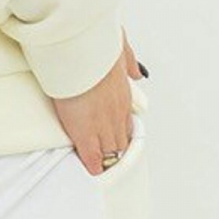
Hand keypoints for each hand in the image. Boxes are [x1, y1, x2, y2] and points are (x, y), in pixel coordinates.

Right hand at [52, 30, 147, 175]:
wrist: (80, 53)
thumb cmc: (94, 47)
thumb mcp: (120, 48)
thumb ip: (129, 61)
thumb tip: (138, 72)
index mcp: (123, 94)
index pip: (125, 121)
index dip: (121, 131)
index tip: (117, 137)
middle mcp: (117, 113)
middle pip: (121, 139)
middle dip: (116, 148)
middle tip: (110, 157)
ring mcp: (102, 126)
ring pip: (111, 150)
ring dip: (107, 158)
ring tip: (102, 167)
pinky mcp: (85, 135)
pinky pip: (92, 158)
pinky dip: (93, 165)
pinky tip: (92, 171)